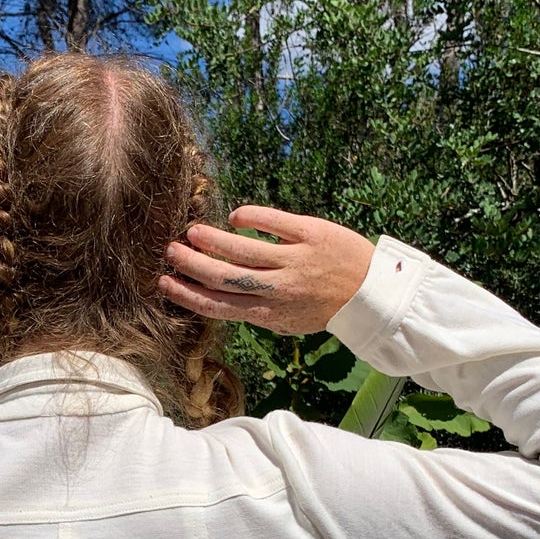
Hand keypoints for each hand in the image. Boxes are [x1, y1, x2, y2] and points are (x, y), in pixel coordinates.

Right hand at [158, 206, 374, 333]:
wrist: (374, 292)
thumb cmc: (328, 307)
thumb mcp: (290, 320)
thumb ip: (258, 311)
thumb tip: (220, 300)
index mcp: (270, 314)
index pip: (219, 306)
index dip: (188, 294)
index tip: (165, 283)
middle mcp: (279, 290)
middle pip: (224, 277)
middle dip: (192, 264)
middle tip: (171, 251)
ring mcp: (296, 261)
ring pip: (243, 249)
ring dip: (212, 240)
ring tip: (193, 231)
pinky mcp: (312, 234)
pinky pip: (273, 222)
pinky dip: (249, 217)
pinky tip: (235, 217)